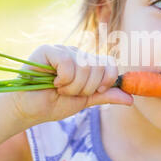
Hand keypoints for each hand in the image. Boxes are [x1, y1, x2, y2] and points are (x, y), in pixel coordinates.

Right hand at [6, 44, 132, 123]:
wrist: (29, 110)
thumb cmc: (54, 104)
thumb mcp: (85, 101)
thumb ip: (106, 96)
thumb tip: (131, 99)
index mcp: (87, 63)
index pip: (110, 64)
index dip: (107, 81)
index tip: (95, 92)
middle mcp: (77, 54)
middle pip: (99, 66)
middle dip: (86, 88)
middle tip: (70, 92)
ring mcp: (63, 50)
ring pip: (85, 66)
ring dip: (73, 86)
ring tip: (59, 88)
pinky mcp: (48, 50)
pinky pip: (68, 63)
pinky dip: (63, 79)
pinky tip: (52, 82)